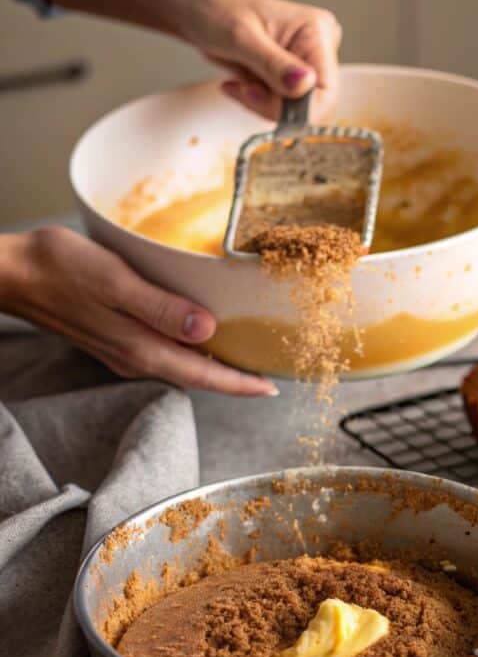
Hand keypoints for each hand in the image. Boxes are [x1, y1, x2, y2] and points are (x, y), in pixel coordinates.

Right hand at [0, 228, 277, 396]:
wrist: (11, 273)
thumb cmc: (59, 269)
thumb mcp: (116, 282)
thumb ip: (161, 309)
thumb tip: (206, 329)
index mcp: (142, 349)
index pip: (205, 375)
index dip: (241, 383)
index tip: (273, 387)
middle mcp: (136, 358)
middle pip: (198, 376)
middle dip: (235, 379)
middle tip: (270, 375)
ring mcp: (124, 351)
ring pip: (182, 365)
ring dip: (214, 365)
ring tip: (245, 357)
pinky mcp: (115, 338)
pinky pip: (165, 352)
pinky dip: (190, 350)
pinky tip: (200, 335)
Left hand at [46, 0, 341, 122]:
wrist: (182, 2)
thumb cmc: (206, 8)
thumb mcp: (237, 37)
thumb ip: (274, 67)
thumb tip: (304, 88)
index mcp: (318, 30)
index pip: (324, 90)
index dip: (293, 107)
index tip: (262, 101)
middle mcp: (318, 42)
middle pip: (311, 103)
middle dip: (273, 104)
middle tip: (240, 84)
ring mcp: (304, 57)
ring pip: (294, 110)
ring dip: (260, 103)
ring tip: (234, 78)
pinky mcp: (287, 69)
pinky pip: (279, 106)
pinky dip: (255, 101)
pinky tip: (235, 80)